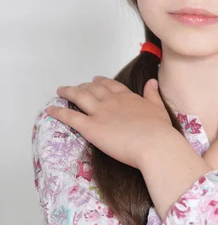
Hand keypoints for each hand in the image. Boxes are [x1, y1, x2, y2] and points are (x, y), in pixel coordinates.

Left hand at [45, 76, 171, 168]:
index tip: (95, 80)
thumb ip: (152, 94)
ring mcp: (100, 113)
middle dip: (83, 86)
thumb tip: (151, 82)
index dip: (101, 82)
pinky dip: (59, 112)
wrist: (154, 144)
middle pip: (93, 88)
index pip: (111, 85)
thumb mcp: (159, 108)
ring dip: (68, 92)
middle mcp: (111, 101)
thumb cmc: (160, 131)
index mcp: (128, 97)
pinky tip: (50, 110)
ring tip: (60, 91)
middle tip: (77, 87)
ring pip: (79, 97)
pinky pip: (70, 117)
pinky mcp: (90, 127)